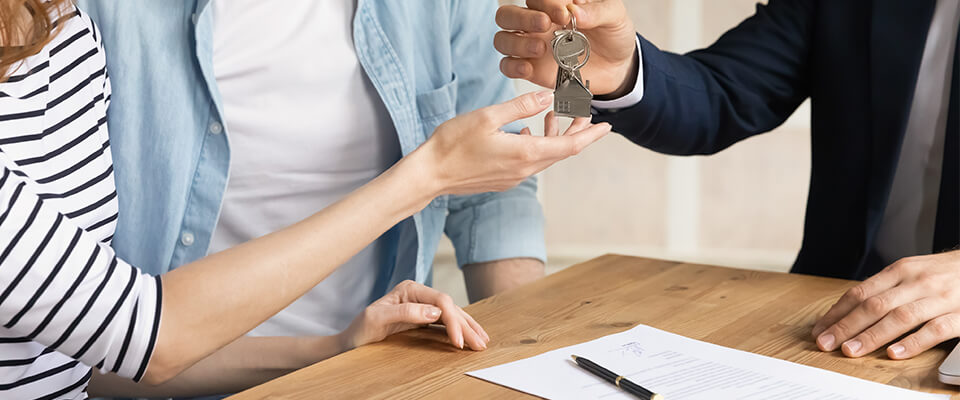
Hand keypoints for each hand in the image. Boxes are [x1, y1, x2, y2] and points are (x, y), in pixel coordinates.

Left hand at [339, 280, 490, 350]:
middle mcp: (419, 294)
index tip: (458, 341)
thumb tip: (435, 312)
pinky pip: (446, 322)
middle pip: (450, 307)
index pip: (440, 301)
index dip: (453, 320)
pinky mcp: (423, 318)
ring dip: (468, 327)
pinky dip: (460, 330)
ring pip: (452, 314)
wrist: (351, 341)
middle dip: (466, 326)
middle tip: (480, 344)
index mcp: (410, 289)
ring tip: (482, 341)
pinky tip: (470, 336)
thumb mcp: (377, 319)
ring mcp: (422, 306)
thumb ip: (405, 312)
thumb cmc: (360, 329)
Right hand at [416, 90, 610, 195]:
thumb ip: (521, 107)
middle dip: (576, 132)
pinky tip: (524, 132)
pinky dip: (535, 145)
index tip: (606, 125)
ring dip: (553, 137)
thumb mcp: (487, 117)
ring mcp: (513, 177)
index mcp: (524, 153)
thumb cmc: (453, 144)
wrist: (430, 174)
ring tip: (551, 117)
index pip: (570, 146)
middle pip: (561, 152)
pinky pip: (529, 162)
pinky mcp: (503, 180)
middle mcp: (524, 170)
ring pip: (545, 156)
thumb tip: (548, 97)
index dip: (590, 135)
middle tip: (585, 114)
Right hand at [495, 0, 637, 95]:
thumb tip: (575, 10)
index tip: (565, 14)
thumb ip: (597, 11)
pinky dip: (513, 67)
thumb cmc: (612, 36)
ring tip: (541, 49)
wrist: (618, 67)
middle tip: (545, 24)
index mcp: (553, 5)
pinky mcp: (531, 70)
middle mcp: (536, 23)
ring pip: (502, 40)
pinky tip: (529, 68)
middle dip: (522, 18)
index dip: (547, 3)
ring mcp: (530, 47)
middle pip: (507, 15)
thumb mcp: (614, 18)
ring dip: (517, 43)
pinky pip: (507, 66)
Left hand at [812, 251, 959, 358]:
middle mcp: (917, 282)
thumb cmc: (944, 273)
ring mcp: (939, 298)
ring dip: (872, 336)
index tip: (820, 330)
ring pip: (900, 317)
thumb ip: (885, 289)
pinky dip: (914, 342)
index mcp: (900, 270)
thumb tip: (848, 310)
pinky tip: (895, 353)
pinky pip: (935, 330)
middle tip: (826, 343)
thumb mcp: (912, 272)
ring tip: (851, 350)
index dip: (838, 313)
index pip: (860, 292)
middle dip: (846, 326)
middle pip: (874, 306)